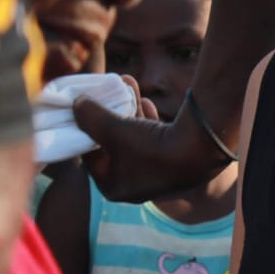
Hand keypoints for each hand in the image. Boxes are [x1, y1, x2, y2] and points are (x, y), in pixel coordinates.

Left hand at [75, 84, 230, 202]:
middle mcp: (133, 187)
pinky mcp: (173, 163)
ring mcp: (155, 176)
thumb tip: (76, 105)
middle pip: (112, 145)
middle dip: (108, 115)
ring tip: (126, 85)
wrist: (199, 151)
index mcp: (113, 188)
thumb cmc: (148, 146)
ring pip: (133, 138)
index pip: (89, 156)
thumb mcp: (109, 127)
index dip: (84, 130)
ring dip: (128, 111)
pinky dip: (146, 120)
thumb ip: (88, 116)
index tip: (83, 109)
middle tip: (105, 94)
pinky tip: (145, 100)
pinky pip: (153, 139)